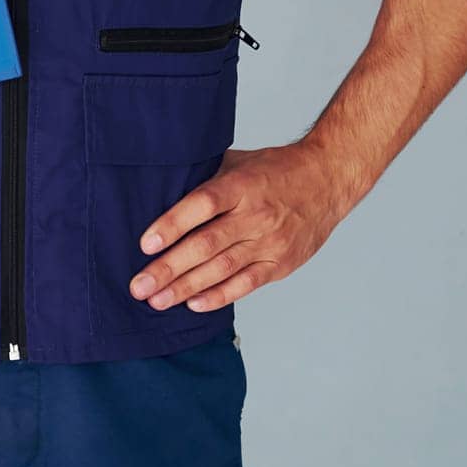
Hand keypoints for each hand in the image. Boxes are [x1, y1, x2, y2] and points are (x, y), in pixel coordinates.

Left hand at [127, 142, 348, 312]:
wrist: (327, 180)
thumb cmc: (276, 169)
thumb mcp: (239, 162)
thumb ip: (206, 178)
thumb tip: (162, 192)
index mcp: (241, 185)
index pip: (202, 205)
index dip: (172, 224)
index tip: (145, 244)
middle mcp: (255, 215)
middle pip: (206, 244)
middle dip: (169, 268)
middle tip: (139, 286)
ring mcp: (269, 242)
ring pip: (222, 269)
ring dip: (186, 288)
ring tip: (157, 301)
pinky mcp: (280, 263)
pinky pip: (246, 284)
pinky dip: (219, 296)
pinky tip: (194, 304)